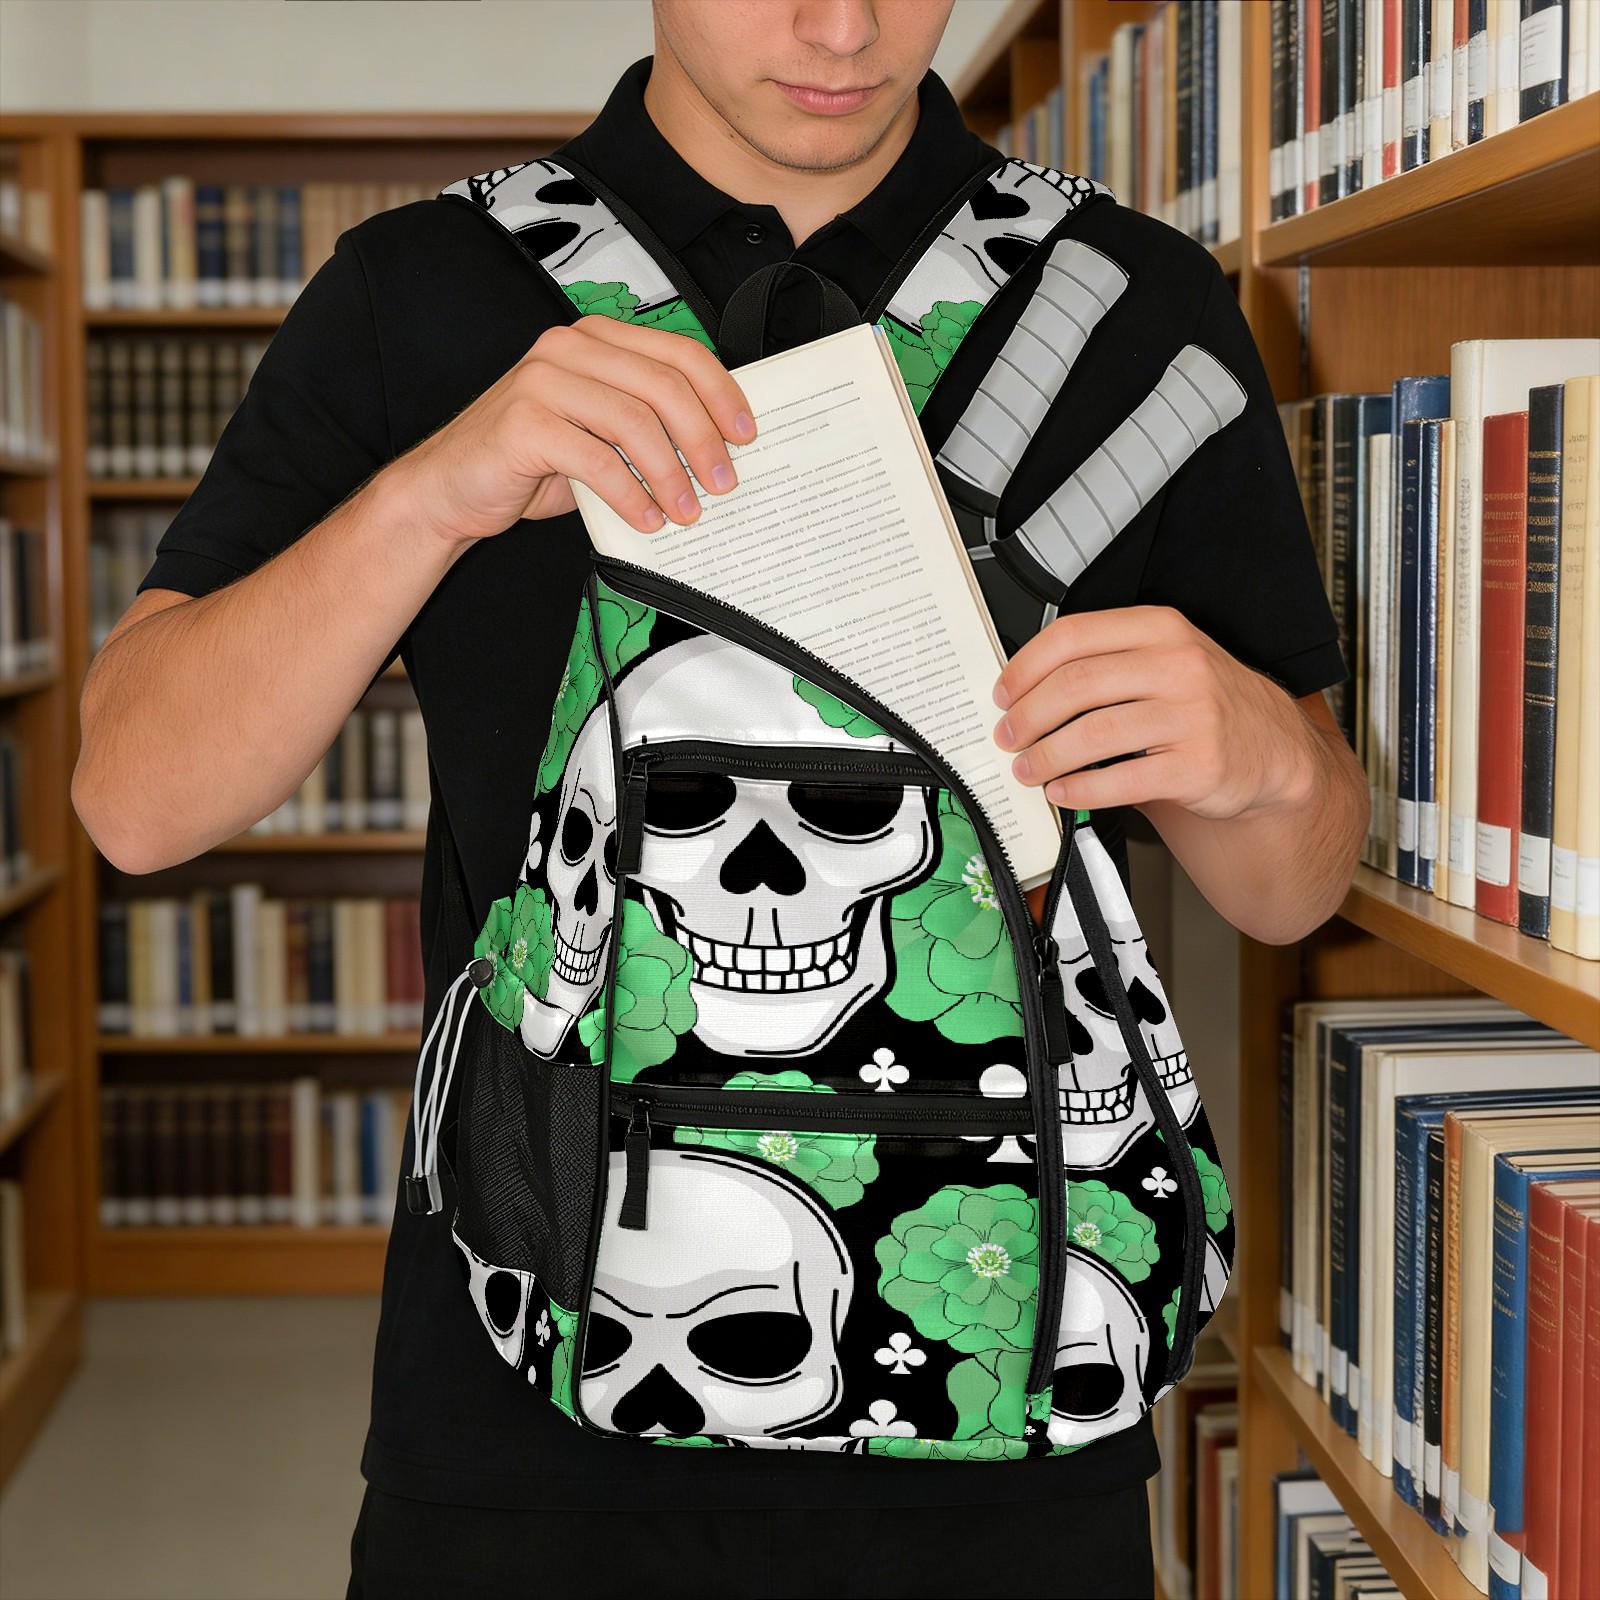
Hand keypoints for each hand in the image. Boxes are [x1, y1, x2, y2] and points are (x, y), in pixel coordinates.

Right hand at [388, 315, 755, 546]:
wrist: (451, 488)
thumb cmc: (530, 462)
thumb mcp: (597, 434)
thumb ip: (643, 426)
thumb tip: (714, 452)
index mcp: (594, 340)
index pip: (676, 353)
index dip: (721, 393)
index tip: (746, 435)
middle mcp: (568, 348)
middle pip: (663, 386)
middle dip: (703, 439)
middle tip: (723, 483)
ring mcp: (543, 381)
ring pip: (634, 422)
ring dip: (671, 474)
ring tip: (687, 511)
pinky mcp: (524, 422)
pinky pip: (596, 459)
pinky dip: (630, 495)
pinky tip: (646, 520)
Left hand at [991, 605, 1317, 820]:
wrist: (1272, 748)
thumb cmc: (1205, 703)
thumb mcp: (1164, 661)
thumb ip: (1105, 663)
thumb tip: (1025, 691)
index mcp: (1160, 628)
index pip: (1073, 636)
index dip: (1025, 667)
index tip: (1003, 693)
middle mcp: (1178, 665)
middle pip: (1076, 684)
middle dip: (1028, 716)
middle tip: (1008, 736)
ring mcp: (1191, 715)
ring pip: (1093, 733)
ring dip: (1047, 756)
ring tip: (1028, 768)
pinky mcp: (1197, 765)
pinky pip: (1121, 779)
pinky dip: (1080, 791)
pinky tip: (1063, 793)